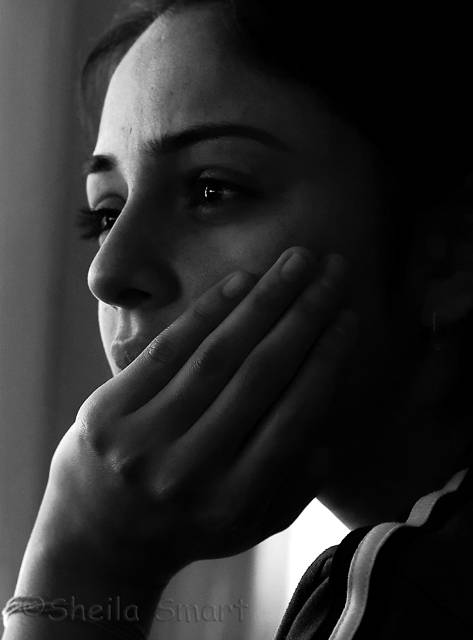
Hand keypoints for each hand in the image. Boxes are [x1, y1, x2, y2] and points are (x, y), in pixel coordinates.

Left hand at [40, 246, 357, 588]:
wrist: (98, 535)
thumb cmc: (189, 524)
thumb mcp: (250, 524)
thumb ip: (295, 486)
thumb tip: (329, 433)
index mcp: (234, 502)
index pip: (293, 417)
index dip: (326, 360)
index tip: (349, 316)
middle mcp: (191, 470)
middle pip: (260, 376)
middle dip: (304, 316)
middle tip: (333, 270)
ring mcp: (144, 439)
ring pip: (217, 355)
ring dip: (263, 301)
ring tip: (296, 261)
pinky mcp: (108, 411)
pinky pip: (168, 349)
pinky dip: (208, 311)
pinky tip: (242, 280)